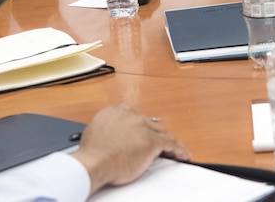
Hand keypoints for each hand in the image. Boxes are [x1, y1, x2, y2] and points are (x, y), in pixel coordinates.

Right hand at [70, 104, 189, 194]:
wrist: (95, 162)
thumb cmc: (92, 154)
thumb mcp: (94, 134)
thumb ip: (106, 131)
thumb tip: (109, 139)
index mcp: (113, 112)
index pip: (131, 117)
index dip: (136, 127)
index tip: (138, 135)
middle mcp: (129, 115)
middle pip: (147, 122)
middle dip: (150, 133)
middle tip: (153, 145)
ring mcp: (142, 127)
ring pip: (160, 131)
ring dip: (165, 140)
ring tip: (170, 150)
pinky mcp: (152, 141)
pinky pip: (171, 143)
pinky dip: (179, 149)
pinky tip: (183, 155)